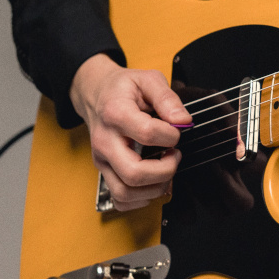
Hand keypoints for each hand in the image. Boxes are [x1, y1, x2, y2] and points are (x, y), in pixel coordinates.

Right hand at [69, 53, 192, 210]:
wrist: (95, 93)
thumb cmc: (122, 88)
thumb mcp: (147, 79)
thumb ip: (167, 98)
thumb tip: (183, 121)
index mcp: (116, 114)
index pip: (147, 133)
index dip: (171, 135)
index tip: (177, 131)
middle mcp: (105, 141)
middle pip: (133, 173)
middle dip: (164, 171)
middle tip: (174, 156)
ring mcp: (102, 159)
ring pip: (125, 192)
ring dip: (154, 188)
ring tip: (166, 169)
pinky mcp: (104, 171)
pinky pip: (119, 199)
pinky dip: (140, 199)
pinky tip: (153, 184)